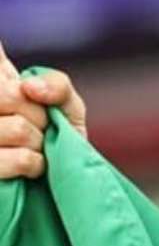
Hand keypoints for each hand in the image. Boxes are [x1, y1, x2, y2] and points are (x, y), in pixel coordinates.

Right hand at [0, 40, 87, 178]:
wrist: (63, 181)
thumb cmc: (59, 136)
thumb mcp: (66, 105)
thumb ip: (56, 85)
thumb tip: (28, 86)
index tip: (4, 64)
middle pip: (7, 96)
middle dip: (38, 113)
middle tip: (43, 126)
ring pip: (16, 129)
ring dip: (39, 140)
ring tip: (37, 146)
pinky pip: (16, 159)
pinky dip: (35, 162)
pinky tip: (34, 164)